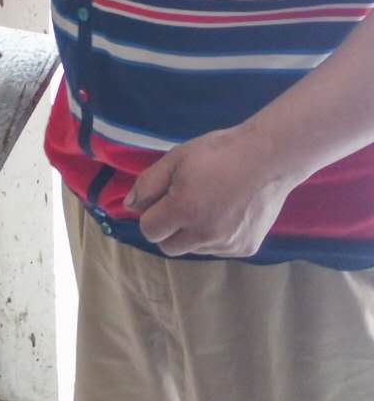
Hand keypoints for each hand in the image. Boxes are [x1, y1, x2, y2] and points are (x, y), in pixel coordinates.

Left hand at [125, 123, 294, 257]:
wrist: (269, 157)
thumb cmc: (218, 152)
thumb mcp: (176, 158)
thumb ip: (149, 183)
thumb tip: (130, 206)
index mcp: (183, 211)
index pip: (149, 230)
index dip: (150, 213)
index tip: (161, 198)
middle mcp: (204, 235)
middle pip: (169, 247)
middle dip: (168, 228)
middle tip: (181, 202)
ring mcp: (227, 245)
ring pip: (194, 249)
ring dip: (192, 233)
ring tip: (208, 203)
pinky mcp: (246, 249)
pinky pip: (218, 249)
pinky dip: (215, 236)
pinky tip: (226, 211)